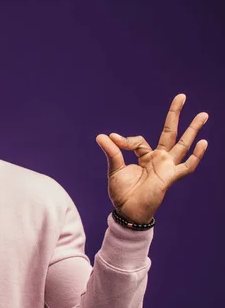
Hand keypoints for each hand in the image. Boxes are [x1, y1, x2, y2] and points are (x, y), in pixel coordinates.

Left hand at [95, 94, 208, 223]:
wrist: (127, 211)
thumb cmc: (122, 193)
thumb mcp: (115, 169)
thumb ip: (112, 152)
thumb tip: (102, 136)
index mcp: (145, 156)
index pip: (139, 141)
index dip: (125, 140)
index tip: (114, 140)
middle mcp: (159, 159)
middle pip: (170, 133)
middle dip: (176, 115)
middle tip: (181, 96)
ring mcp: (167, 167)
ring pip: (182, 144)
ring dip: (193, 129)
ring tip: (203, 114)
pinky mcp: (170, 177)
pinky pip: (186, 166)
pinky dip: (195, 156)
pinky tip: (202, 143)